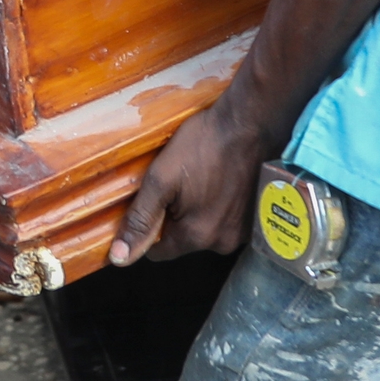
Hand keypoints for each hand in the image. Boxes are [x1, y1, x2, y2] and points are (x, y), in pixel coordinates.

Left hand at [110, 87, 286, 268]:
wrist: (251, 122)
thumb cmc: (205, 144)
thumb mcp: (161, 179)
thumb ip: (140, 220)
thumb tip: (120, 258)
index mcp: (198, 237)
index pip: (160, 251)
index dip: (151, 227)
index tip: (153, 202)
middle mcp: (224, 243)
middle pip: (186, 240)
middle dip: (177, 217)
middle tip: (179, 183)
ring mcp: (245, 231)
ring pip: (208, 229)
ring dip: (201, 212)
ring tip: (202, 179)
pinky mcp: (259, 217)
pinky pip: (228, 220)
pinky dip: (222, 207)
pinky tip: (221, 182)